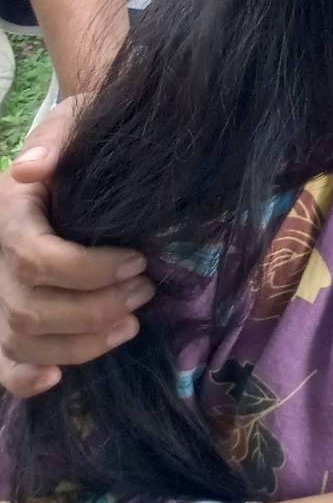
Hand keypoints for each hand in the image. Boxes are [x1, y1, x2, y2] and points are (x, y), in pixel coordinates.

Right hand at [0, 99, 151, 396]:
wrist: (72, 159)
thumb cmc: (79, 142)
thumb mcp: (73, 122)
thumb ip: (56, 137)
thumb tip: (31, 167)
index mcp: (10, 214)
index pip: (37, 258)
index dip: (89, 270)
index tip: (138, 260)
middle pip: (33, 308)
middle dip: (96, 308)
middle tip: (147, 291)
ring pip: (25, 340)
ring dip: (82, 343)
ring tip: (131, 324)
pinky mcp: (4, 324)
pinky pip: (3, 366)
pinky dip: (25, 380)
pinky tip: (58, 378)